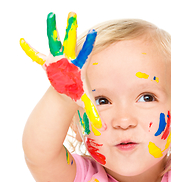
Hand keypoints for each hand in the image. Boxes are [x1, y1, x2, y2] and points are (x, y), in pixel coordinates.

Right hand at [20, 12, 102, 132]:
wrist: (66, 89)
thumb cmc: (76, 94)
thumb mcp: (84, 103)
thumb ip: (93, 114)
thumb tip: (102, 130)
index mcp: (78, 67)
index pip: (86, 54)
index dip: (89, 44)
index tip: (94, 33)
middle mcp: (68, 60)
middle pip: (71, 43)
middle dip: (71, 29)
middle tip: (73, 14)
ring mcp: (58, 59)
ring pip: (55, 43)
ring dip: (52, 30)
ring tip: (51, 15)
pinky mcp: (48, 63)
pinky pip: (37, 56)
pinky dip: (30, 51)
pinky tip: (22, 41)